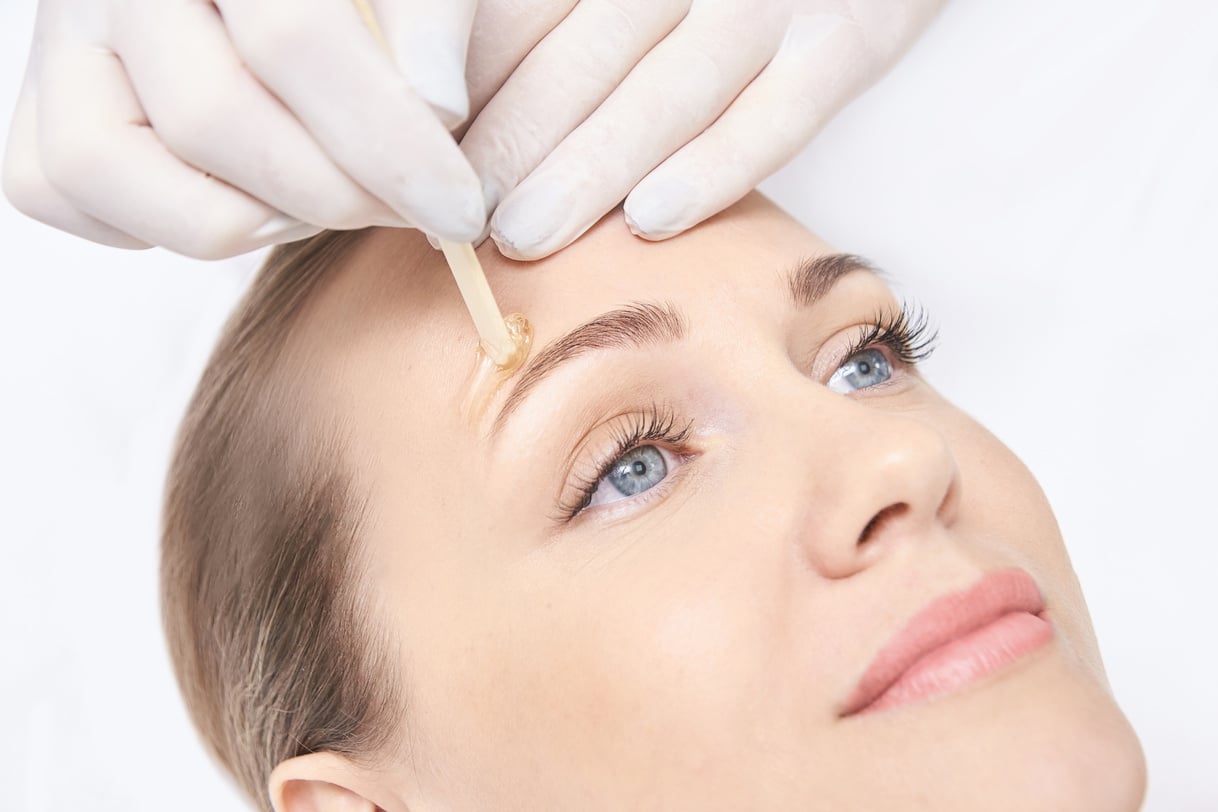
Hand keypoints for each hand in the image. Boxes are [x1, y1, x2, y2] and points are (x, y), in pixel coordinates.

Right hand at [2, 0, 491, 258]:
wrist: (289, 0)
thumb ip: (431, 18)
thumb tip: (435, 105)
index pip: (295, 39)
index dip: (389, 145)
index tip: (460, 210)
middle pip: (210, 117)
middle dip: (333, 193)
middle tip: (407, 207)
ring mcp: (61, 39)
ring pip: (103, 164)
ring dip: (239, 217)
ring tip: (326, 201)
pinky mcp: (41, 104)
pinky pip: (56, 188)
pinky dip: (153, 221)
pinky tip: (249, 200)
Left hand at [463, 0, 945, 259]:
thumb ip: (565, 16)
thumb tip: (456, 105)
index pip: (526, 8)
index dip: (471, 80)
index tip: (428, 153)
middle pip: (586, 53)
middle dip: (514, 141)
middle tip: (454, 216)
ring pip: (669, 89)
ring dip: (592, 168)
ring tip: (525, 235)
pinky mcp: (856, 34)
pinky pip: (781, 114)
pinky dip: (717, 167)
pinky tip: (653, 220)